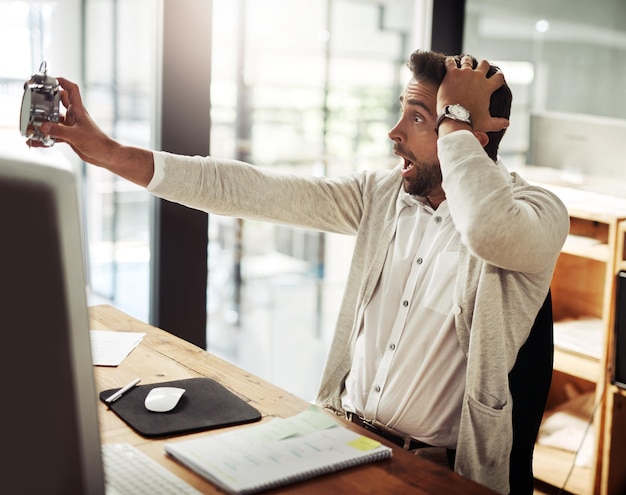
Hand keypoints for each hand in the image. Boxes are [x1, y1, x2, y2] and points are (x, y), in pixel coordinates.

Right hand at [29, 78, 154, 185]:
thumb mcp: (76, 135)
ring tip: (33, 123)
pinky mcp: (70, 136)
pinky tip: (37, 142)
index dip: (62, 82)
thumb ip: (58, 130)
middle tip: (36, 100)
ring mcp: (72, 126)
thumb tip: (43, 126)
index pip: (71, 90)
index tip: (51, 80)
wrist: (105, 155)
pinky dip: (47, 137)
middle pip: (60, 102)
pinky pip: (55, 134)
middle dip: (48, 99)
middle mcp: (74, 116)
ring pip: (55, 119)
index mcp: (78, 110)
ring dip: (45, 121)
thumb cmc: (97, 143)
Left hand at [438, 56, 508, 133]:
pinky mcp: (452, 73)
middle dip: (481, 66)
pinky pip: (450, 62)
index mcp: (488, 87)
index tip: (494, 77)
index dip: (497, 76)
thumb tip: (506, 124)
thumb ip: (498, 123)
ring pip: (467, 60)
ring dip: (465, 62)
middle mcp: (478, 77)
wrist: (454, 118)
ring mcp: (465, 73)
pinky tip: (448, 64)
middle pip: (484, 64)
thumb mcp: (487, 123)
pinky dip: (449, 62)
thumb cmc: (471, 121)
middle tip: (477, 70)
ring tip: (461, 66)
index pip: (499, 77)